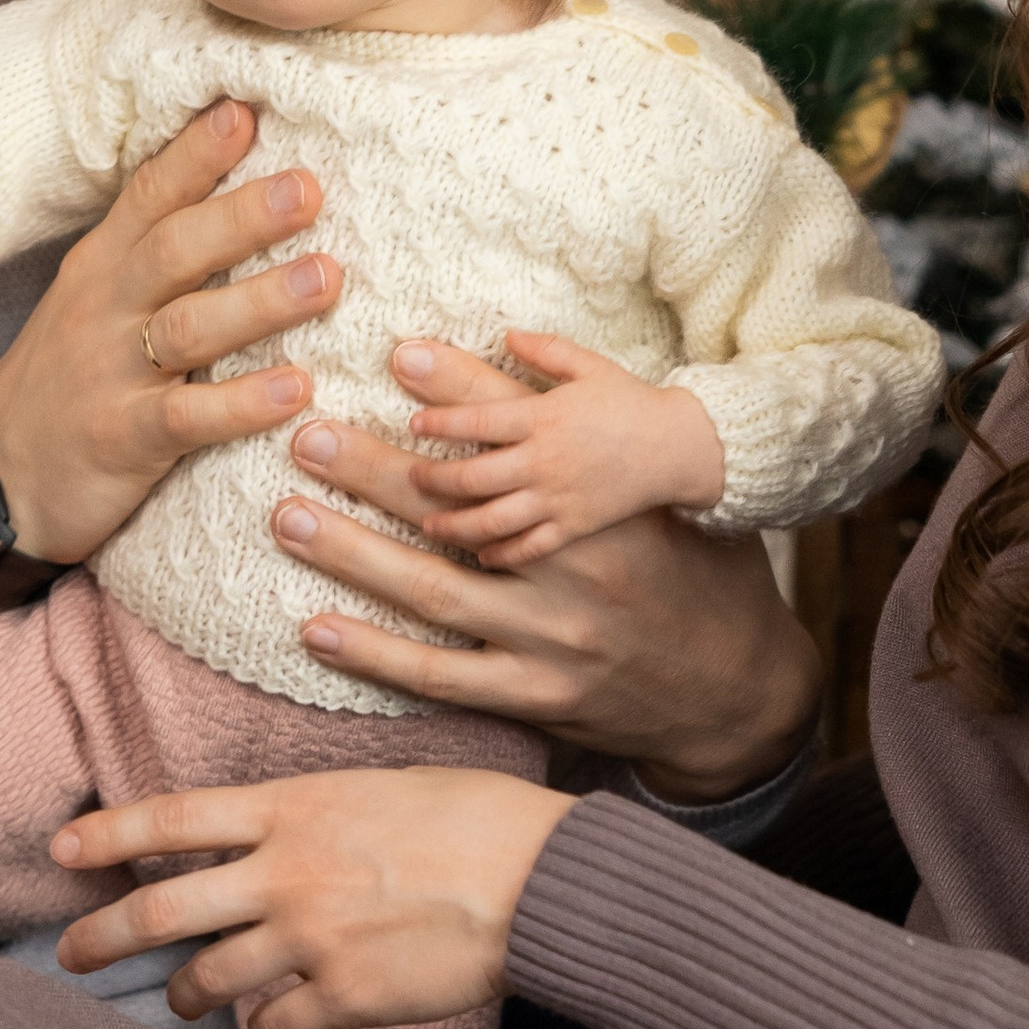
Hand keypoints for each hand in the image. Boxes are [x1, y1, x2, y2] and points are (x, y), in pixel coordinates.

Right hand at [0, 102, 344, 571]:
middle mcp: (104, 308)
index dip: (197, 153)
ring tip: (327, 277)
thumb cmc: (64, 386)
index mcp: (102, 266)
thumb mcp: (93, 304)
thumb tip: (247, 201)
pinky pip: (186, 417)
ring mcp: (109, 372)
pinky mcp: (120, 439)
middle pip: (175, 249)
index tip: (248, 109)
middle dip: (243, 216)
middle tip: (309, 188)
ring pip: (188, 326)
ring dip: (260, 300)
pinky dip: (241, 403)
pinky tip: (295, 390)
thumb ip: (155, 255)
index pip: (151, 195)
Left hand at [52, 768, 574, 1028]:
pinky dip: (270, 1027)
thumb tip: (278, 834)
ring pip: (210, 978)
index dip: (108, 834)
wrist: (539, 878)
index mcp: (293, 808)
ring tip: (184, 998)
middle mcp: (286, 874)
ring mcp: (311, 940)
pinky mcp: (347, 999)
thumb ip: (315, 814)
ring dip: (188, 993)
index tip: (62, 850)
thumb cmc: (475, 819)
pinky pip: (277, 1027)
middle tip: (71, 955)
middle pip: (162, 910)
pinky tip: (282, 1020)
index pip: (173, 818)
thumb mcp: (379, 786)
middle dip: (103, 937)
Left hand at [270, 344, 821, 804]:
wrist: (740, 689)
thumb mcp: (662, 488)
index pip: (518, 437)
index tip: (389, 354)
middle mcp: (577, 570)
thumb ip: (595, 419)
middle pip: (457, 510)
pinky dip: (378, 655)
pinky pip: (444, 676)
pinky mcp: (539, 696)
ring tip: (288, 517)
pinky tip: (317, 628)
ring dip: (354, 555)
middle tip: (305, 435)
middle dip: (373, 470)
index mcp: (607, 507)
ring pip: (436, 592)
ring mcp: (554, 639)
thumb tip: (514, 332)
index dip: (454, 392)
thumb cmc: (700, 571)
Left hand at [403, 330, 725, 568]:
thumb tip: (505, 333)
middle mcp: (545, 460)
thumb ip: (545, 351)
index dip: (438, 422)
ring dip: (454, 524)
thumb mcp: (591, 366)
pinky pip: (529, 547)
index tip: (413, 425)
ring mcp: (559, 499)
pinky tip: (479, 555)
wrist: (682, 448)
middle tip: (410, 477)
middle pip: (472, 476)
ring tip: (428, 523)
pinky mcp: (575, 527)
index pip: (476, 419)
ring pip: (491, 519)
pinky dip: (500, 553)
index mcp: (544, 417)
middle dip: (433, 479)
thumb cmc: (632, 403)